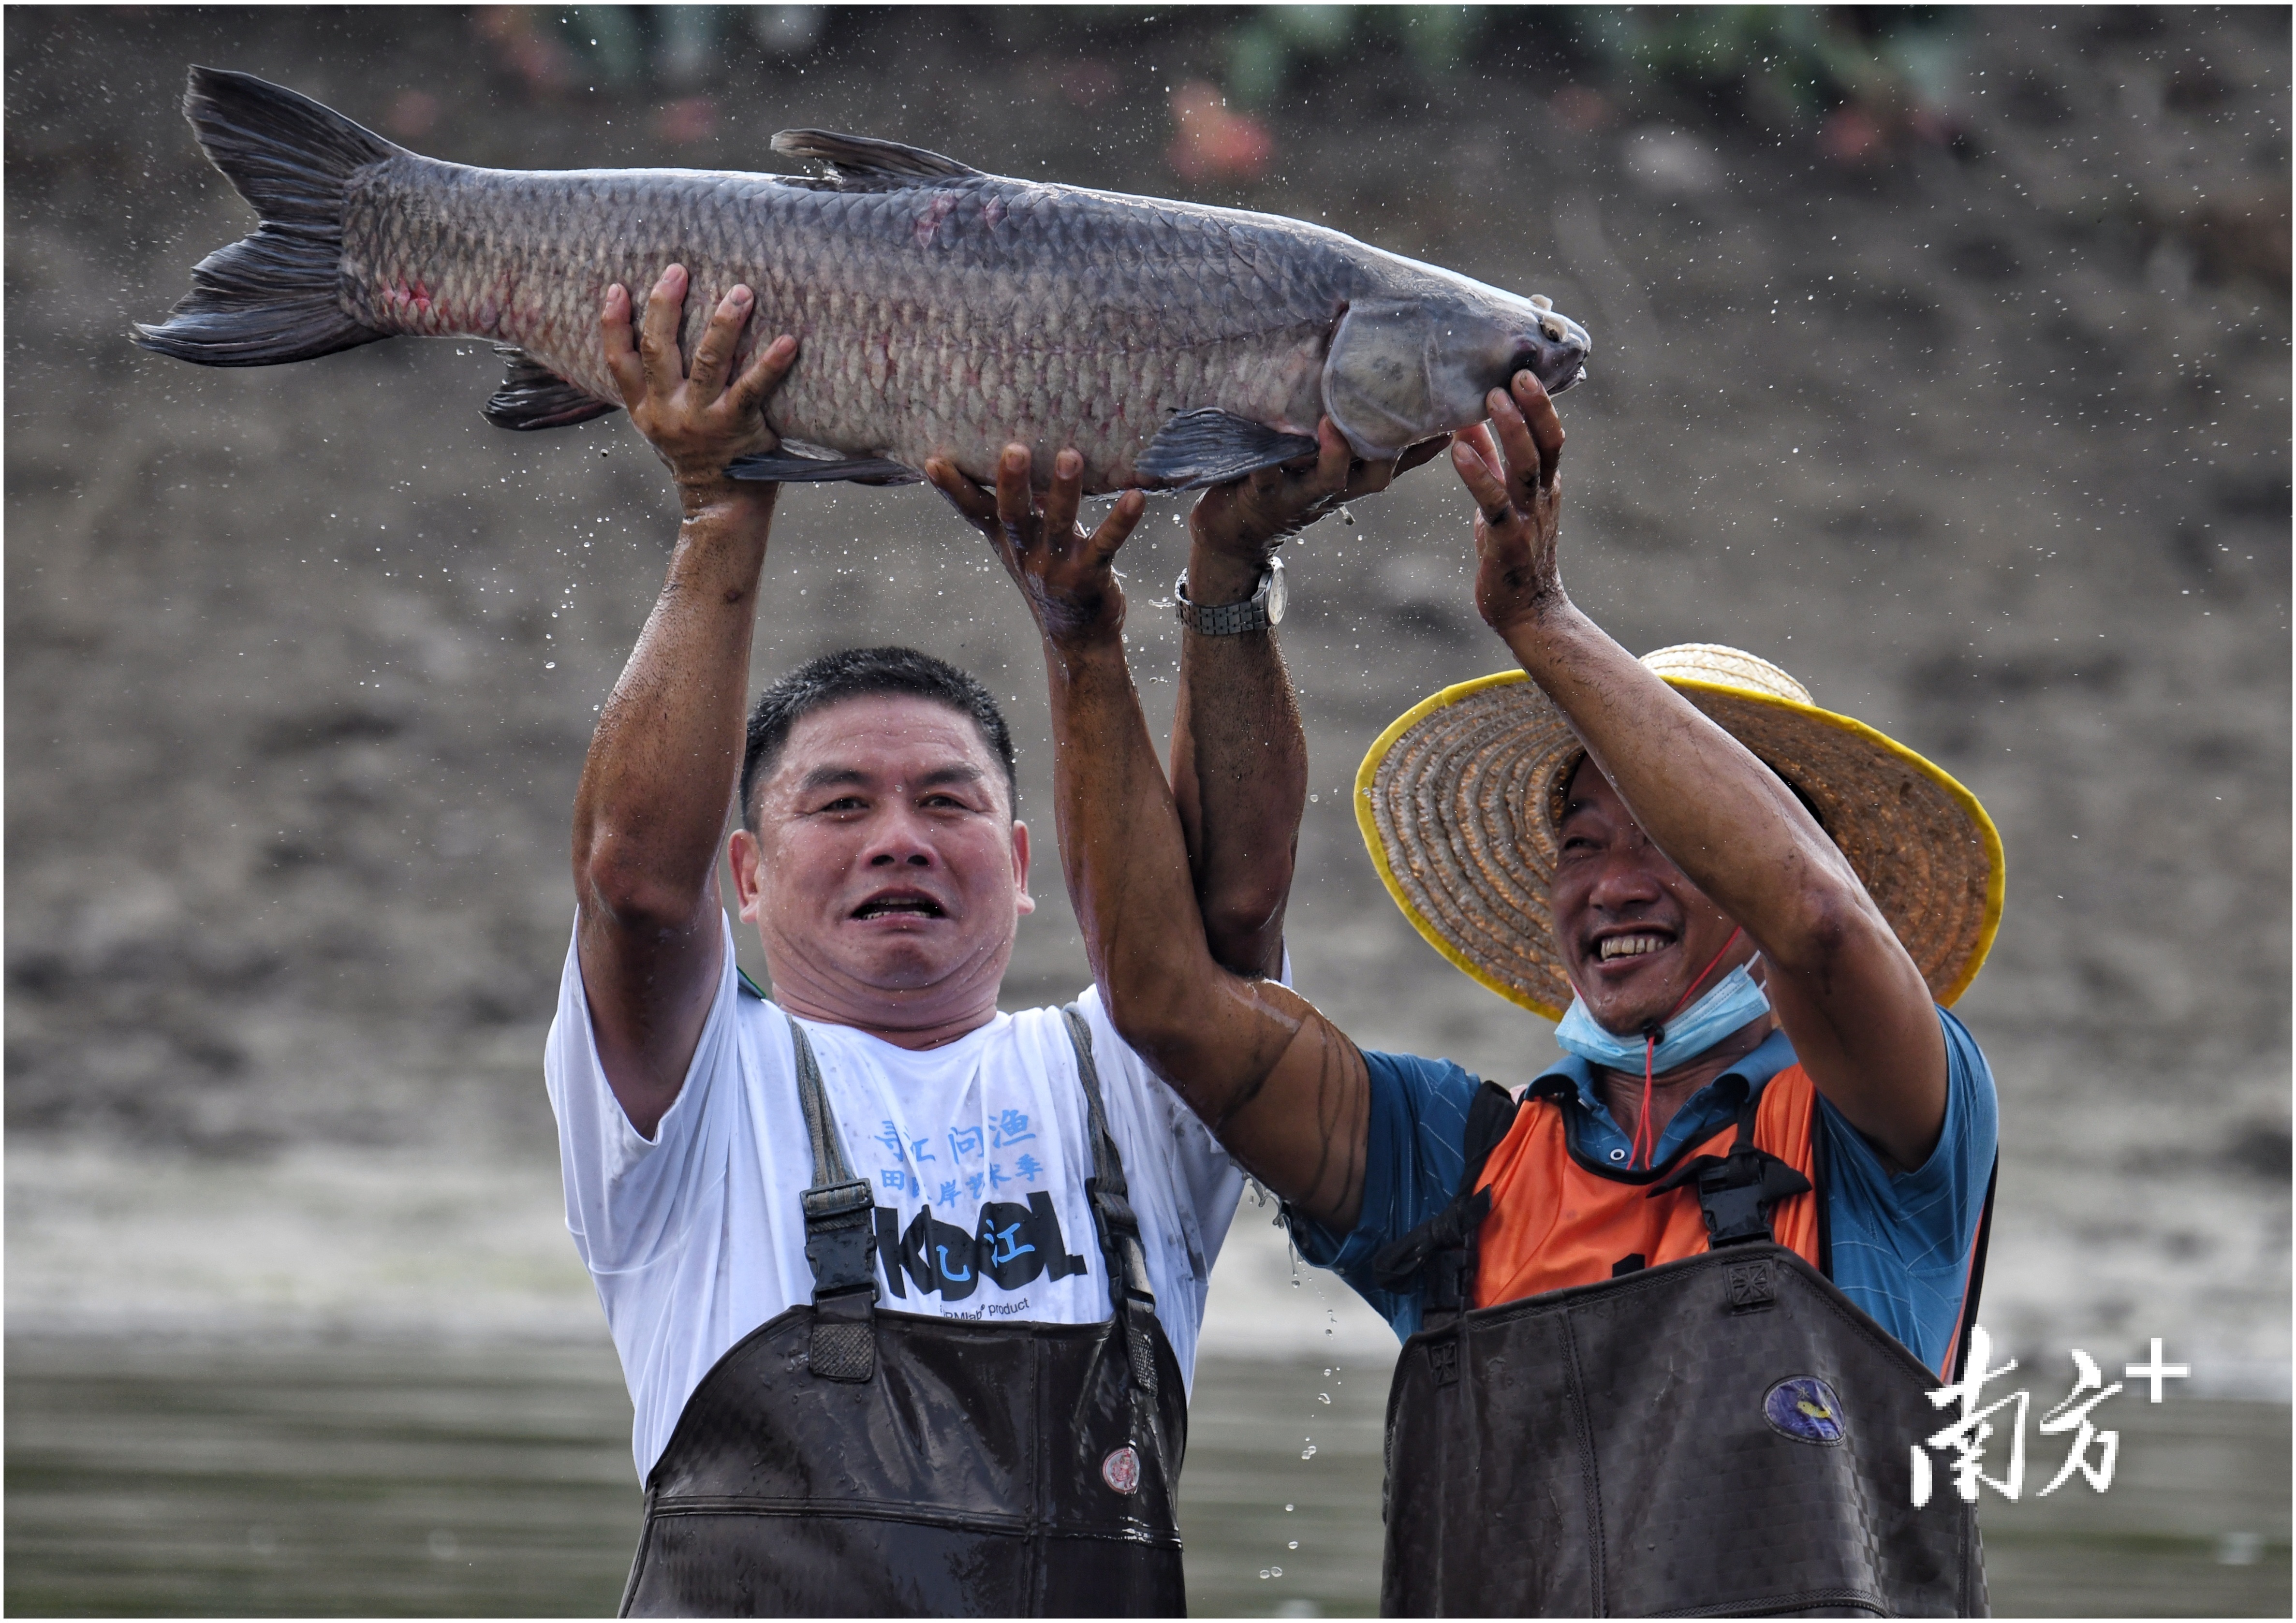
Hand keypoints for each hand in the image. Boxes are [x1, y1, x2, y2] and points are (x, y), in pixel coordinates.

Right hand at [602, 265, 796, 513]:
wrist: (719, 505)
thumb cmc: (696, 456)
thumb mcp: (661, 426)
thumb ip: (657, 389)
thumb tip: (658, 334)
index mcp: (644, 409)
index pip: (619, 361)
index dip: (614, 324)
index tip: (617, 287)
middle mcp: (667, 411)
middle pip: (659, 348)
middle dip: (666, 305)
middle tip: (679, 270)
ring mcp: (702, 419)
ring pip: (708, 361)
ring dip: (724, 322)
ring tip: (741, 292)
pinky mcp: (737, 426)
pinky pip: (754, 389)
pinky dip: (771, 363)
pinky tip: (788, 341)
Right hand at [927, 444, 1147, 646]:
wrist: (1076, 637)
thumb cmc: (1049, 571)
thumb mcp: (1022, 540)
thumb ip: (1014, 502)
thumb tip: (1010, 445)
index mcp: (1006, 539)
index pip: (973, 510)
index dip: (952, 488)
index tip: (932, 462)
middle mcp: (1025, 553)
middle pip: (1012, 515)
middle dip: (1011, 483)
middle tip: (1013, 450)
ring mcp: (1056, 566)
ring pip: (1058, 525)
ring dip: (1065, 491)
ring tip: (1070, 457)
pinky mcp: (1089, 574)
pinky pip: (1106, 544)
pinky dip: (1121, 520)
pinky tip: (1136, 497)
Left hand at [1188, 419, 1448, 592]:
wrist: (1230, 533)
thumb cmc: (1278, 484)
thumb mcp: (1317, 461)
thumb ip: (1346, 435)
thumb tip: (1371, 396)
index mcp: (1350, 478)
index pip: (1398, 461)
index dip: (1425, 446)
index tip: (1453, 420)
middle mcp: (1332, 488)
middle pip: (1375, 475)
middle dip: (1390, 450)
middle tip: (1402, 418)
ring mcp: (1299, 493)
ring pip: (1328, 478)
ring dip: (1333, 454)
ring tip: (1331, 424)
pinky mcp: (1262, 494)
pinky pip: (1267, 477)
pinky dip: (1266, 461)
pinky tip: (1266, 435)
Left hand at [1451, 370, 1566, 637]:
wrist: (1528, 613)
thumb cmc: (1512, 550)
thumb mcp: (1503, 498)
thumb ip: (1489, 460)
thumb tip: (1465, 419)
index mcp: (1545, 484)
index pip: (1550, 436)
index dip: (1541, 404)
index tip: (1525, 369)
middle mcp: (1543, 497)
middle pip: (1546, 444)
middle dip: (1534, 407)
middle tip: (1517, 373)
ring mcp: (1528, 519)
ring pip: (1527, 468)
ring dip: (1512, 431)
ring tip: (1493, 399)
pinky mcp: (1507, 542)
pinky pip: (1493, 504)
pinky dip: (1478, 475)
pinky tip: (1458, 452)